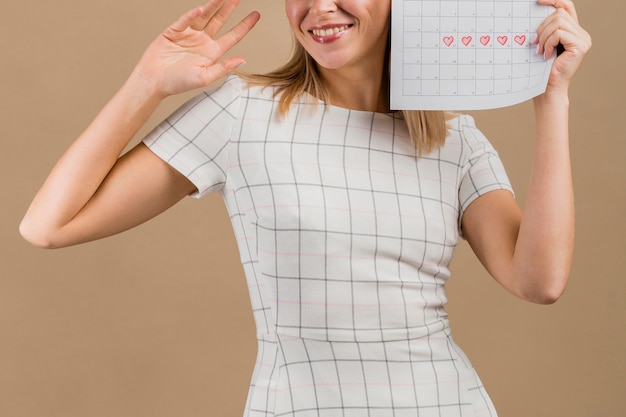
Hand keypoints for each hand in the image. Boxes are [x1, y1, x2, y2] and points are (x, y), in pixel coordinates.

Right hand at [132, 0, 259, 98]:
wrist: (154, 81)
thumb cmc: (178, 83)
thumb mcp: (204, 77)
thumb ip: (223, 68)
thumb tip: (243, 60)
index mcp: (212, 53)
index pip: (232, 36)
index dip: (244, 26)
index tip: (256, 15)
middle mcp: (202, 41)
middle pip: (220, 21)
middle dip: (230, 8)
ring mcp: (188, 34)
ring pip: (204, 16)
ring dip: (213, 5)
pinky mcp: (173, 31)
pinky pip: (184, 20)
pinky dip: (192, 15)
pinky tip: (200, 10)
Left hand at [533, 0, 591, 93]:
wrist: (548, 89)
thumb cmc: (542, 70)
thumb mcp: (543, 44)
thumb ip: (545, 30)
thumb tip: (535, 12)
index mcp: (573, 31)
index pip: (566, 7)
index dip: (553, 1)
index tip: (538, 1)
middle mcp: (581, 34)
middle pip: (559, 14)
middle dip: (542, 27)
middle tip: (534, 43)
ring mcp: (583, 39)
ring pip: (558, 22)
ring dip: (544, 36)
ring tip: (539, 51)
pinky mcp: (580, 46)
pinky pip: (559, 33)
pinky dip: (548, 43)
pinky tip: (545, 55)